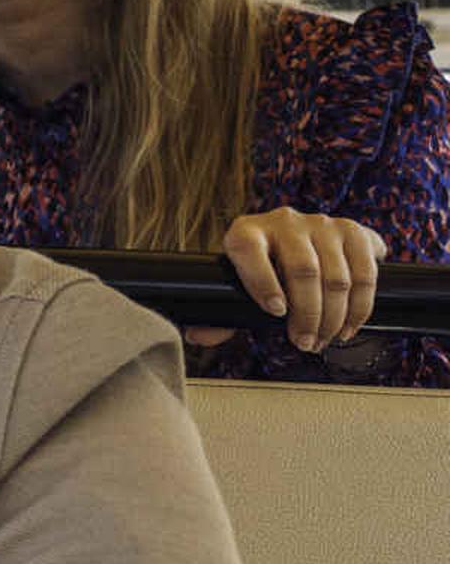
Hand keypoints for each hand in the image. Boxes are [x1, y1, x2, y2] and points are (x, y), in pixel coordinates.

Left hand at [211, 208, 381, 353]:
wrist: (298, 241)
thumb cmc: (262, 272)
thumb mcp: (239, 288)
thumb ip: (222, 315)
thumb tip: (198, 336)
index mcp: (245, 232)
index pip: (249, 252)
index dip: (262, 283)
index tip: (275, 312)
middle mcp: (283, 221)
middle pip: (303, 270)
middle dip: (307, 315)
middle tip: (305, 343)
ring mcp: (320, 223)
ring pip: (336, 276)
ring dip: (335, 317)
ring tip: (325, 339)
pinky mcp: (352, 230)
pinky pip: (365, 273)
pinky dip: (360, 306)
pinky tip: (349, 326)